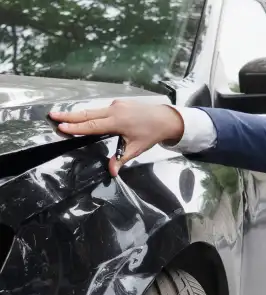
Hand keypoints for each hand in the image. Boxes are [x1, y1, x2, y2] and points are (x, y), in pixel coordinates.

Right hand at [49, 100, 183, 176]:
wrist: (165, 118)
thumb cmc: (151, 134)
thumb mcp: (136, 148)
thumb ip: (121, 159)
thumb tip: (112, 172)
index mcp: (118, 122)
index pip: (92, 125)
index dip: (75, 127)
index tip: (60, 127)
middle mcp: (115, 110)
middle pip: (87, 114)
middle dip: (69, 116)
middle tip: (52, 115)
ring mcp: (117, 105)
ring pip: (93, 110)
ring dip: (78, 113)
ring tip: (62, 115)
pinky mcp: (119, 103)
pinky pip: (101, 108)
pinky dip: (90, 112)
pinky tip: (82, 116)